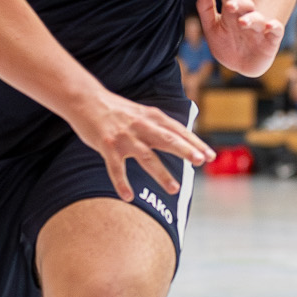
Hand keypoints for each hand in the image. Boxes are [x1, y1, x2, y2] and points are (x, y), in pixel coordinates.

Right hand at [71, 88, 214, 201]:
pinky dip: (122, 183)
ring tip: (174, 189)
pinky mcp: (107, 146)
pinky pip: (116, 168)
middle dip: (185, 150)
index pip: (178, 131)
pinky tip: (128, 197)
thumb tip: (184, 138)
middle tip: (201, 161)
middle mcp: (141, 126)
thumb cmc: (117, 110)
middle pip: (167, 139)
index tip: (210, 155)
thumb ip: (161, 125)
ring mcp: (124, 137)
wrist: (85, 100)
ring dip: (161, 173)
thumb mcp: (143, 112)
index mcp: (152, 117)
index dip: (195, 143)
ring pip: (146, 157)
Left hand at [199, 0, 283, 76]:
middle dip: (239, 3)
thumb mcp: (212, 28)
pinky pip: (277, 30)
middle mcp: (247, 16)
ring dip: (251, 18)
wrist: (241, 65)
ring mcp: (259, 28)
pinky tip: (269, 26)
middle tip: (229, 6)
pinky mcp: (271, 40)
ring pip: (257, 18)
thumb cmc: (226, 43)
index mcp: (232, 12)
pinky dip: (275, 26)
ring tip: (242, 23)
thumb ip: (206, 10)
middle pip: (245, 3)